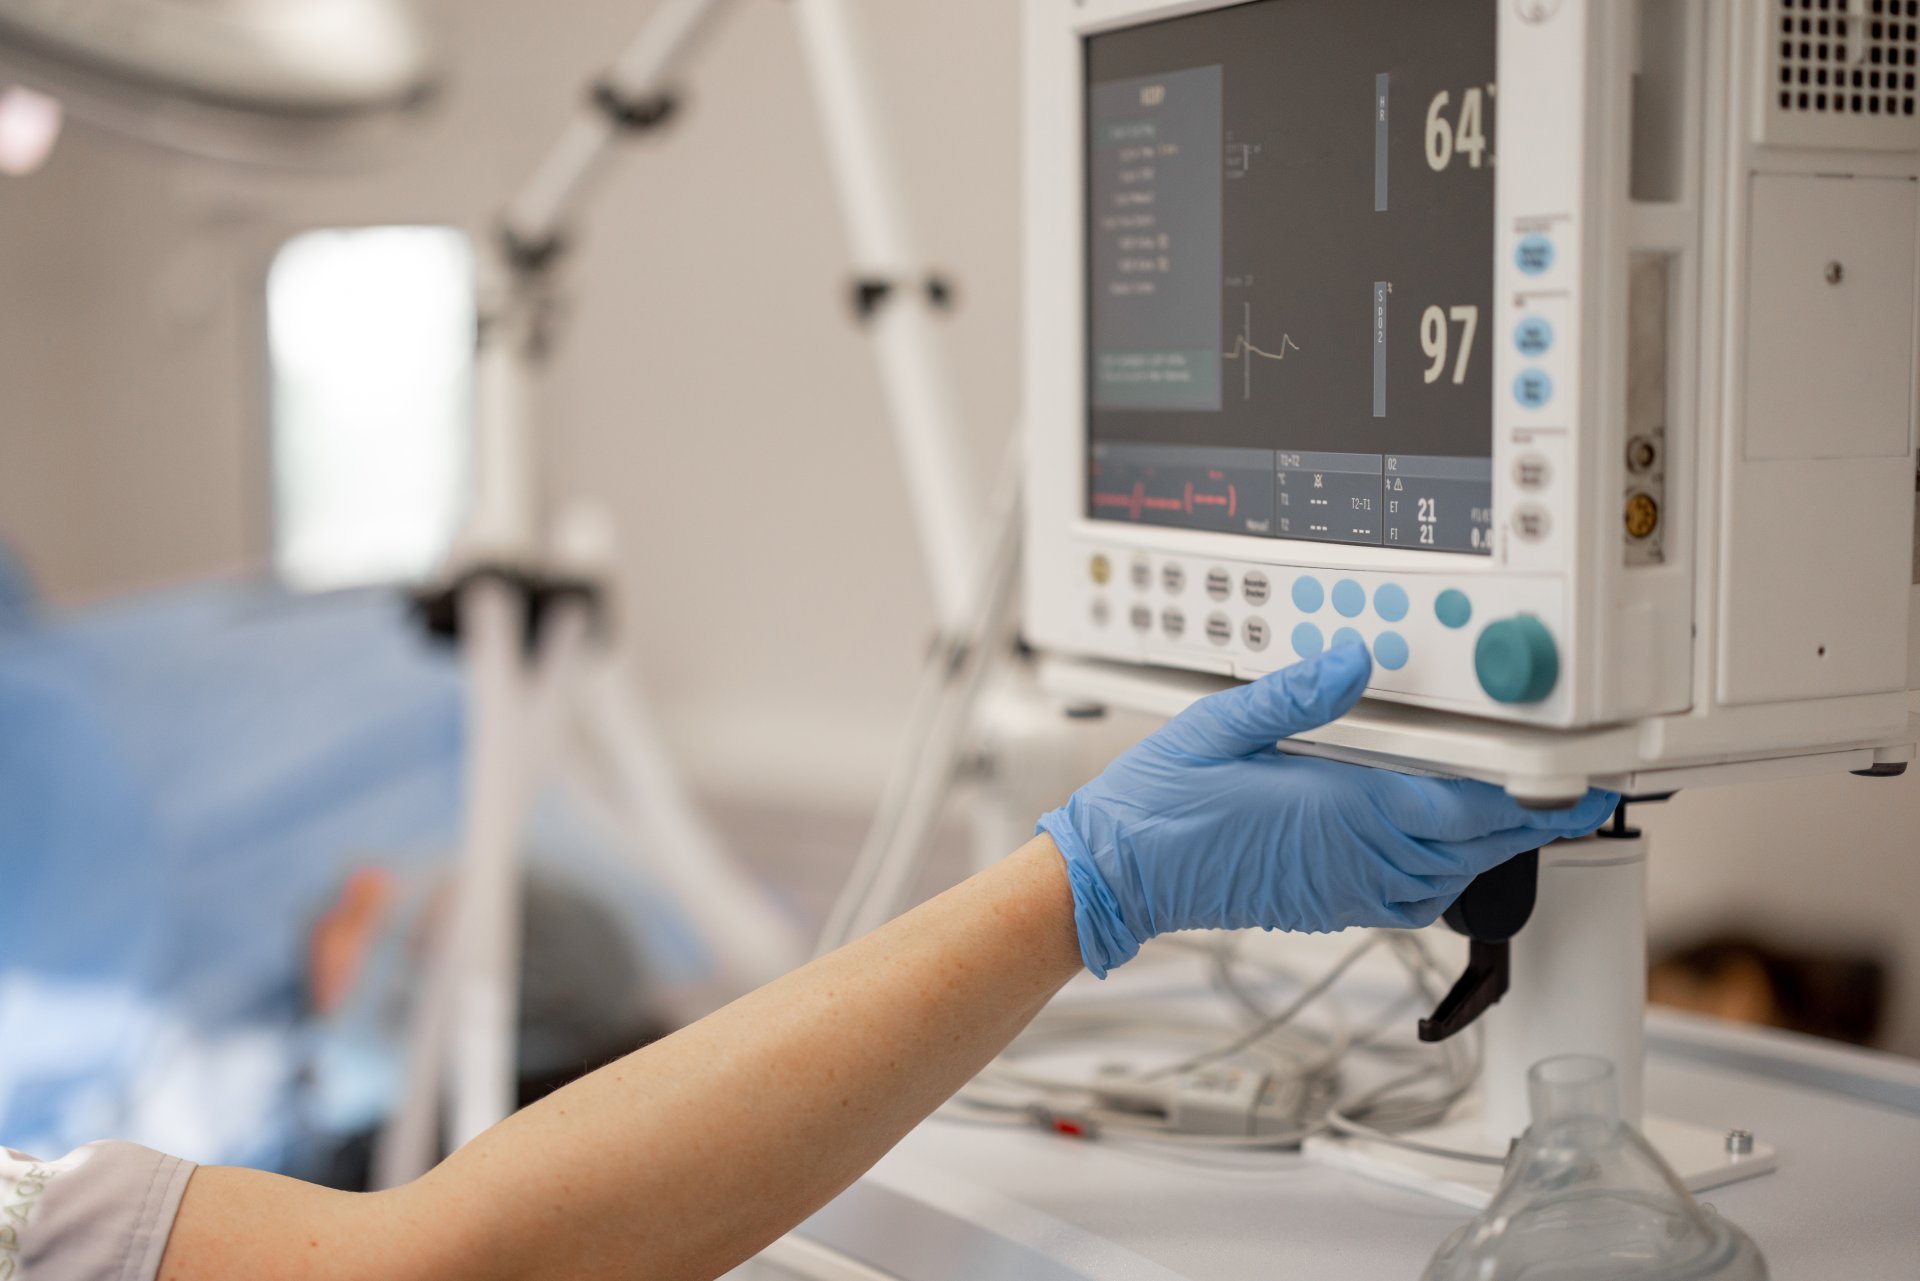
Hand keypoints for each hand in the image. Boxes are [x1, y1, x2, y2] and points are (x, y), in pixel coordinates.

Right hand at [1037, 644, 1618, 975]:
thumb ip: (1294, 694)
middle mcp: (1354, 856)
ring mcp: (1344, 886)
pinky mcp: (1328, 901)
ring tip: (1527, 818)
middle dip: (1532, 821)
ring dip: (1493, 851)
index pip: (1463, 805)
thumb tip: (1354, 660)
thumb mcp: (1218, 725)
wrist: (1120, 877)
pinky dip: (1447, 874)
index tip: (1574, 781)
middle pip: (1472, 845)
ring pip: (1450, 875)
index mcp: (1340, 810)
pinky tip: (1447, 850)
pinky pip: (1412, 896)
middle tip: (1580, 797)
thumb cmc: (1159, 806)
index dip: (1529, 795)